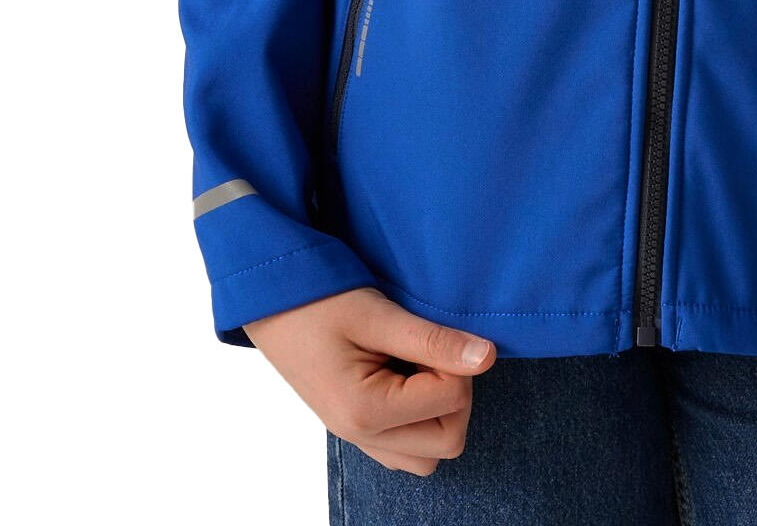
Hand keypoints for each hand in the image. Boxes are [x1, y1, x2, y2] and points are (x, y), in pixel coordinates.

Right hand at [244, 286, 495, 476]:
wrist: (269, 303)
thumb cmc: (318, 302)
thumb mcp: (378, 314)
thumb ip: (433, 340)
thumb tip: (487, 357)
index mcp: (365, 412)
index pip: (452, 401)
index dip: (458, 362)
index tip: (435, 332)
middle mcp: (362, 437)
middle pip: (448, 441)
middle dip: (456, 393)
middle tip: (433, 349)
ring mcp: (358, 438)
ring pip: (430, 454)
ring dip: (440, 412)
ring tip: (419, 364)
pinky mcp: (357, 430)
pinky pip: (406, 448)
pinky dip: (419, 420)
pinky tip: (406, 377)